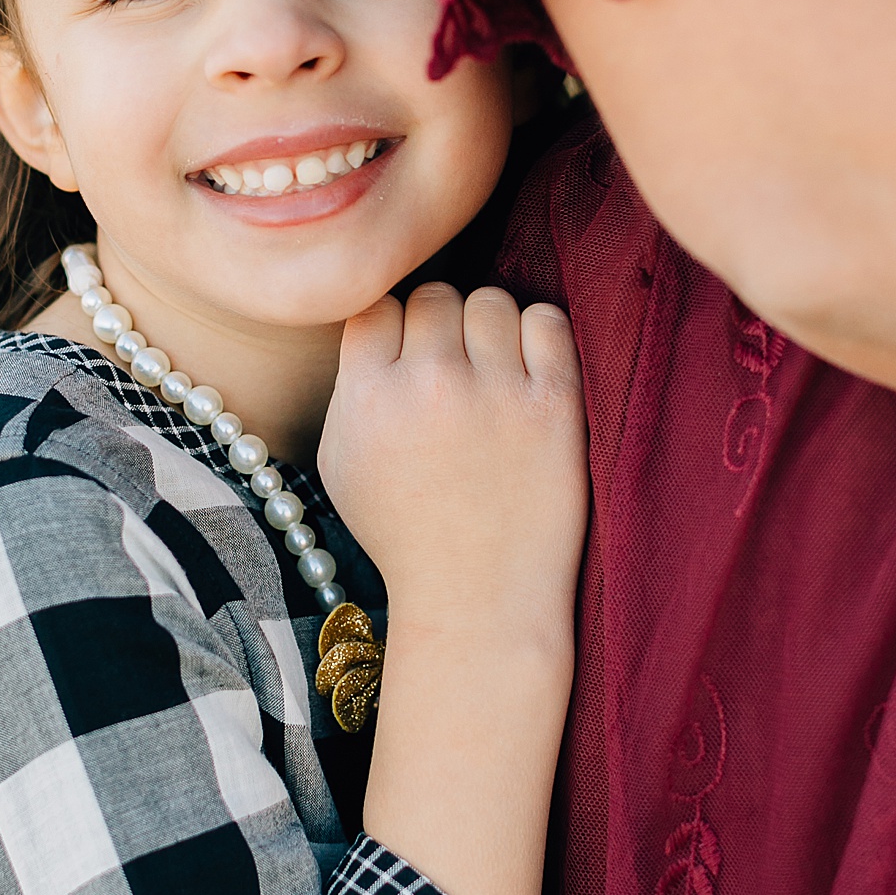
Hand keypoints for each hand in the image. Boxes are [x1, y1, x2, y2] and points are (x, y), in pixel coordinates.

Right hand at [318, 283, 586, 653]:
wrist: (477, 598)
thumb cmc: (406, 534)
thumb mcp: (341, 462)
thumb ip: (351, 387)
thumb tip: (376, 324)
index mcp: (369, 395)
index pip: (378, 304)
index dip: (393, 327)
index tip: (407, 358)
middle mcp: (430, 382)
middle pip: (435, 296)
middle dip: (440, 326)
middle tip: (452, 368)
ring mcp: (495, 391)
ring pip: (489, 300)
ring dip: (488, 328)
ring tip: (491, 371)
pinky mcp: (553, 404)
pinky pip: (547, 320)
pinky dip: (538, 334)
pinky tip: (528, 369)